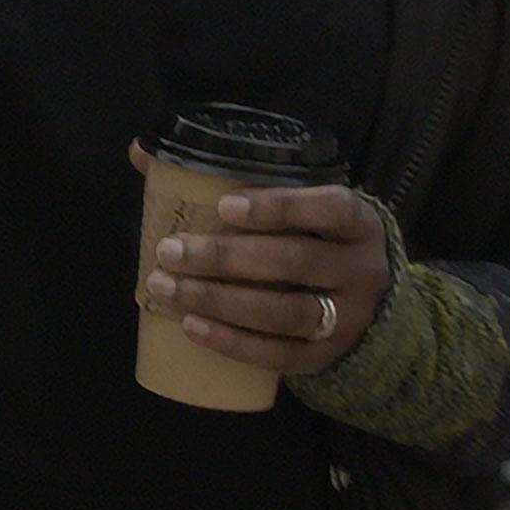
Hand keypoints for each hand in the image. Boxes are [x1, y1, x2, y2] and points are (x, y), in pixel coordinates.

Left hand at [135, 172, 395, 376]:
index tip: (223, 205)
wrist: (368, 309)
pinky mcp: (327, 358)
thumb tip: (141, 152)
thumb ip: (231, 178)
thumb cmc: (313, 240)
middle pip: (295, 261)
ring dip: (219, 301)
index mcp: (357, 222)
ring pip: (285, 312)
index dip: (279, 207)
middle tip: (170, 251)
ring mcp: (350, 319)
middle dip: (226, 257)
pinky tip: (191, 326)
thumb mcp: (297, 205)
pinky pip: (280, 355)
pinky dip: (233, 343)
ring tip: (166, 287)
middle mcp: (361, 269)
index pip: (330, 207)